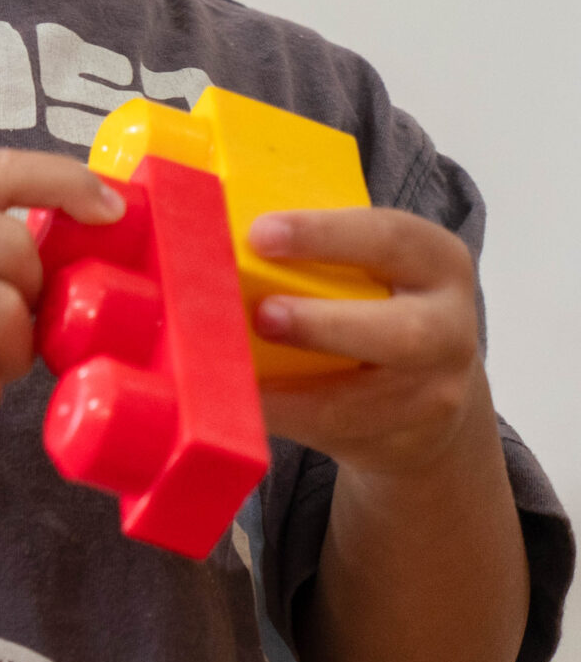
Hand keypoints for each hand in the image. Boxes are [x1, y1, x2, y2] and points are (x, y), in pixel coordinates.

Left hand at [250, 208, 490, 478]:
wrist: (428, 395)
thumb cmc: (372, 307)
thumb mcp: (368, 267)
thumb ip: (313, 250)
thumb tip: (211, 221)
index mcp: (436, 263)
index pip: (389, 237)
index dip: (323, 235)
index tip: (259, 234)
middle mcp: (449, 328)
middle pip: (404, 331)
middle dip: (325, 324)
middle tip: (261, 315)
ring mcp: (434, 392)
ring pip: (370, 399)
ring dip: (298, 390)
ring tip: (238, 374)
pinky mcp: (405, 440)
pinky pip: (341, 433)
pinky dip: (287, 420)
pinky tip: (242, 408)